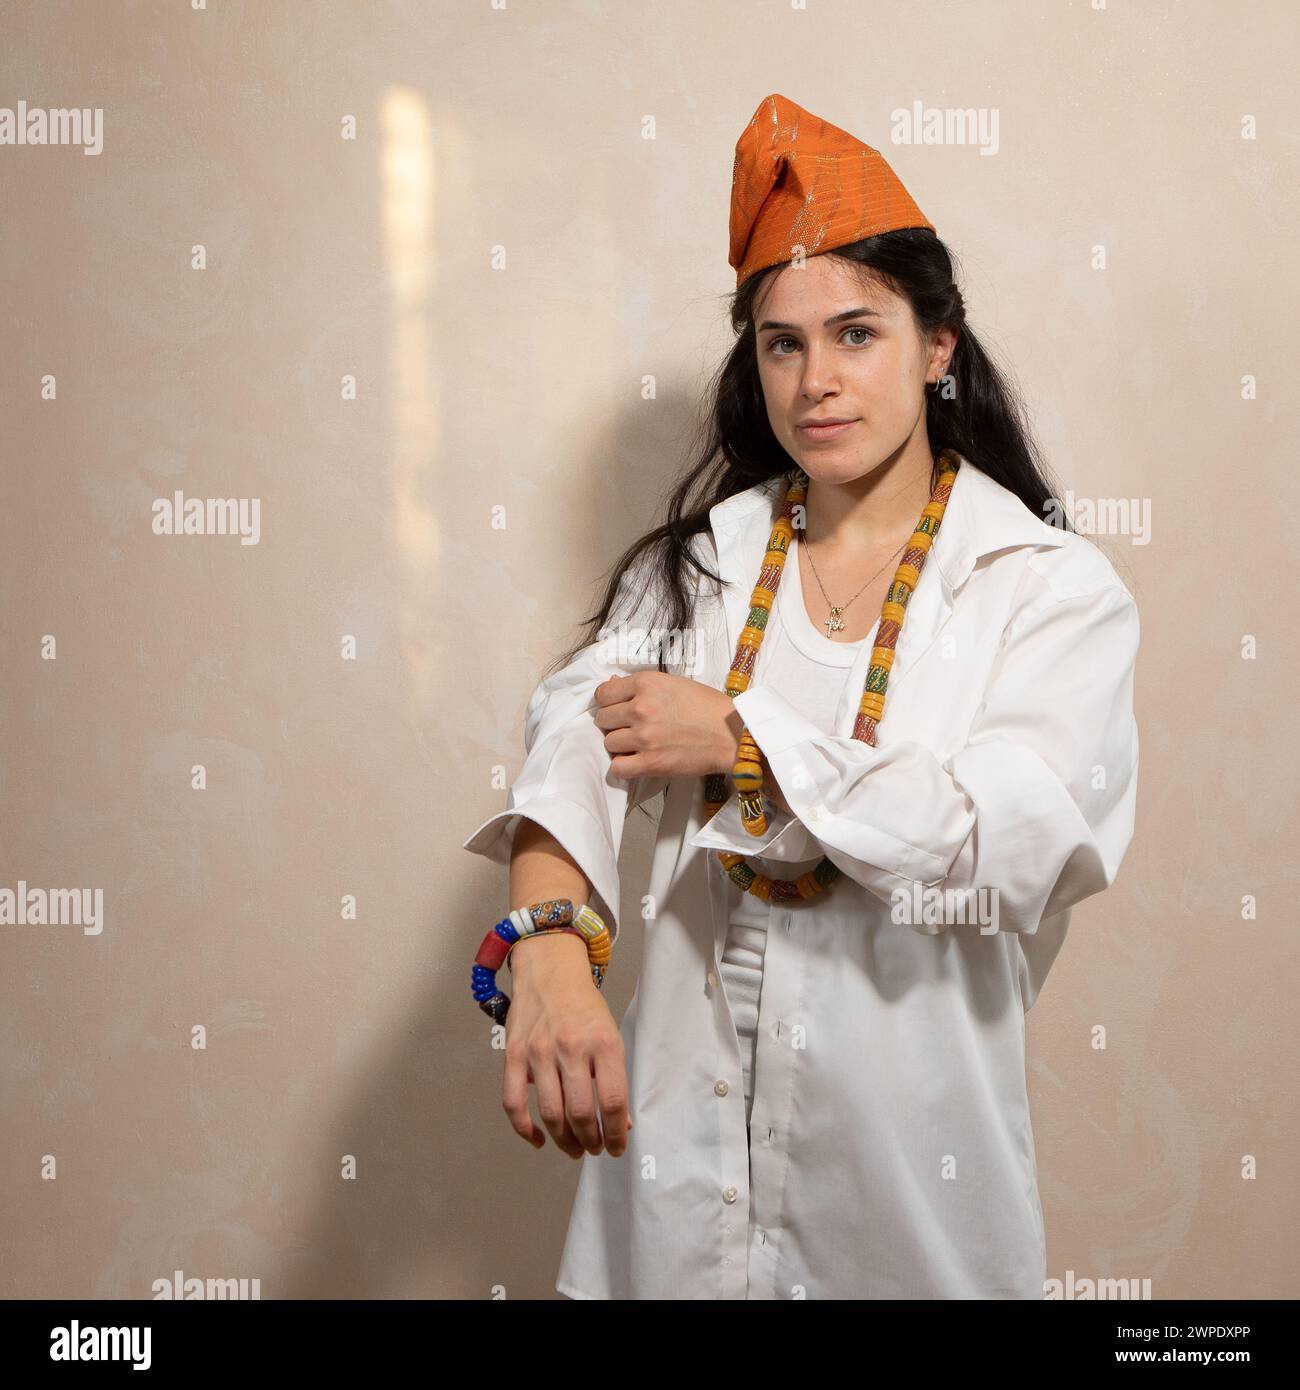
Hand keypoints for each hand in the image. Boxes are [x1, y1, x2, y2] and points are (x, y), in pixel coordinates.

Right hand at [502, 930, 632, 1158]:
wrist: (550, 970)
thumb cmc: (584, 1007)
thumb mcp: (610, 1035)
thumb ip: (614, 1078)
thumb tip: (621, 1124)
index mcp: (603, 1042)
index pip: (613, 1101)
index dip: (616, 1133)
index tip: (617, 1146)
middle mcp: (571, 1047)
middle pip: (580, 1113)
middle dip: (591, 1140)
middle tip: (595, 1148)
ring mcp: (539, 1051)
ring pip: (550, 1113)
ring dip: (564, 1140)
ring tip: (575, 1147)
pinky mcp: (514, 1055)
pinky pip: (514, 1103)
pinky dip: (525, 1129)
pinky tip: (539, 1139)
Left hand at [593, 671, 737, 781]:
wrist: (732, 734)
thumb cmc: (708, 707)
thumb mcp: (674, 684)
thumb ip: (642, 686)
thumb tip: (612, 685)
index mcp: (646, 683)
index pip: (603, 693)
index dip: (608, 703)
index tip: (617, 709)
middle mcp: (641, 707)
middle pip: (602, 719)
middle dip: (613, 724)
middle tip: (631, 728)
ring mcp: (644, 736)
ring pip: (608, 742)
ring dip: (620, 746)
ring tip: (638, 745)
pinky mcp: (651, 762)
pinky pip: (617, 767)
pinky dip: (624, 766)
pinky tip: (636, 761)